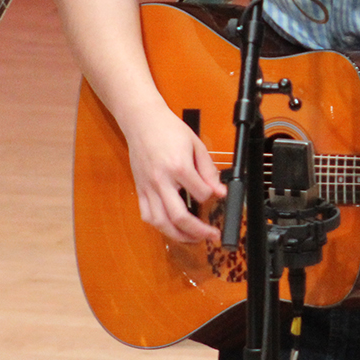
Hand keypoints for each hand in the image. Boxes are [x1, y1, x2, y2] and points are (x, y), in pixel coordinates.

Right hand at [124, 104, 225, 243]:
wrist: (142, 121)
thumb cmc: (169, 130)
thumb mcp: (196, 145)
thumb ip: (208, 170)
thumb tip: (219, 191)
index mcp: (178, 167)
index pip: (200, 194)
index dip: (211, 198)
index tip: (216, 196)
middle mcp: (161, 181)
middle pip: (179, 217)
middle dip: (198, 231)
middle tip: (211, 235)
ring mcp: (148, 187)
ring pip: (161, 222)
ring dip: (178, 235)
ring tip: (193, 238)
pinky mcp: (140, 189)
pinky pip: (147, 215)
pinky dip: (160, 226)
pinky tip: (171, 227)